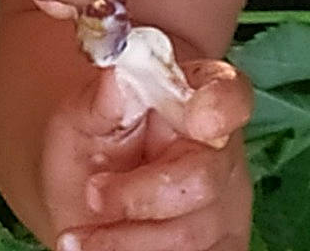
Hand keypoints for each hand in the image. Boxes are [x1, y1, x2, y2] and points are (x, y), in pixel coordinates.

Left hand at [39, 59, 252, 250]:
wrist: (85, 198)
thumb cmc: (92, 145)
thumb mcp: (82, 117)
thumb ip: (103, 100)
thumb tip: (120, 74)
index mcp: (197, 98)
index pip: (230, 96)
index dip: (220, 106)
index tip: (198, 119)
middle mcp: (222, 151)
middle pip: (203, 178)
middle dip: (138, 195)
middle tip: (92, 194)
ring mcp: (226, 203)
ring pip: (193, 234)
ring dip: (127, 241)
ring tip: (80, 236)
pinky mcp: (222, 246)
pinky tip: (105, 250)